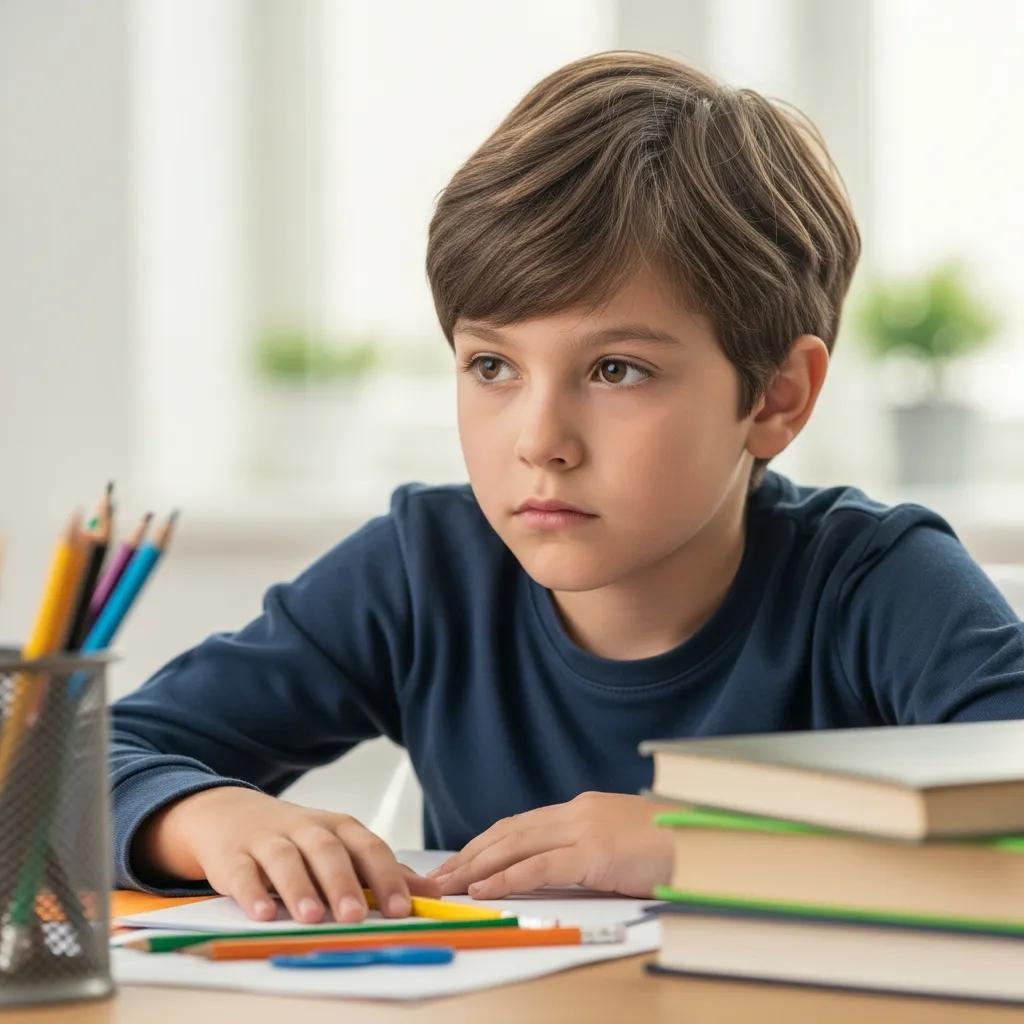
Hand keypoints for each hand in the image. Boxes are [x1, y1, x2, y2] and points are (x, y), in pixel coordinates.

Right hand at [132, 786, 439, 923]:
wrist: (231, 814)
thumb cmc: (298, 839)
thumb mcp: (341, 847)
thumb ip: (381, 871)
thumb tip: (432, 892)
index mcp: (339, 828)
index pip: (369, 848)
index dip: (386, 877)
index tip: (401, 910)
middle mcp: (306, 829)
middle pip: (327, 851)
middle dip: (343, 883)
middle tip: (355, 916)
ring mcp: (267, 840)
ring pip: (285, 858)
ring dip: (299, 887)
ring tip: (312, 917)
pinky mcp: (232, 856)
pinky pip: (242, 873)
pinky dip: (252, 893)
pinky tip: (262, 914)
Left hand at [426, 792, 676, 899]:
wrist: (709, 840)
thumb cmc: (674, 848)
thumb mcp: (623, 847)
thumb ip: (590, 852)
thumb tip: (561, 872)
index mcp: (583, 809)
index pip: (520, 825)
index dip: (485, 843)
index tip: (459, 862)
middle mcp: (577, 812)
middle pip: (508, 832)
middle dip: (469, 854)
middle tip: (438, 875)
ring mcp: (585, 829)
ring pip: (515, 846)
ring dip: (476, 866)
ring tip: (448, 883)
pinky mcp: (595, 853)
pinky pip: (539, 867)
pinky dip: (506, 877)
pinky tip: (483, 889)